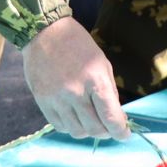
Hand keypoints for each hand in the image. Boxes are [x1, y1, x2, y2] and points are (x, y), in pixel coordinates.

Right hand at [21, 17, 128, 139]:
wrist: (45, 33)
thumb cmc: (78, 45)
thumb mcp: (102, 63)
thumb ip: (109, 91)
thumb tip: (116, 117)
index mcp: (95, 80)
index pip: (111, 118)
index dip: (121, 132)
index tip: (124, 134)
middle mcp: (76, 93)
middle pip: (95, 129)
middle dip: (106, 132)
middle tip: (108, 126)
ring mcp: (57, 99)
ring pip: (77, 132)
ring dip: (88, 130)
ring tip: (90, 119)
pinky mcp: (42, 102)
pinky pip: (59, 126)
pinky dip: (70, 126)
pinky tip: (73, 116)